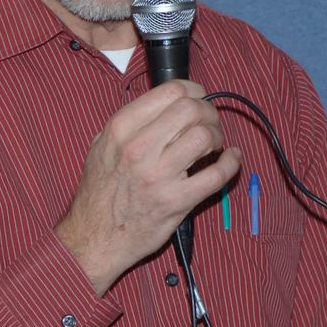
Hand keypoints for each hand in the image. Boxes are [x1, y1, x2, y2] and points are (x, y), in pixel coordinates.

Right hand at [55, 80, 241, 293]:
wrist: (94, 237)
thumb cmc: (100, 191)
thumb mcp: (102, 145)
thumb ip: (132, 121)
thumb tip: (168, 103)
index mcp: (121, 128)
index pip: (172, 90)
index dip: (195, 91)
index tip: (199, 100)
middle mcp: (139, 147)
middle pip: (192, 109)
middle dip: (209, 112)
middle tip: (209, 124)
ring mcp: (159, 175)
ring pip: (205, 136)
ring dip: (218, 136)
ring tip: (214, 145)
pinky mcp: (177, 201)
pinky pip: (217, 174)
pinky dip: (231, 163)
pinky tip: (230, 159)